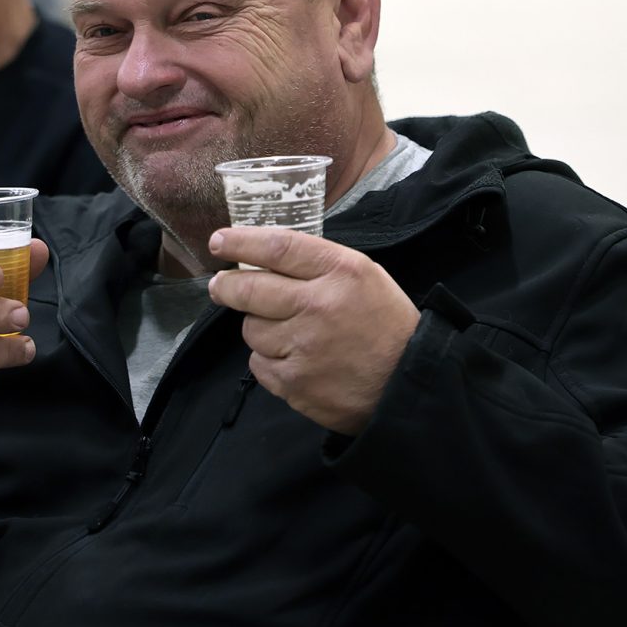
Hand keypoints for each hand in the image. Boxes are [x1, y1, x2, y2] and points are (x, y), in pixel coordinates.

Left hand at [206, 227, 419, 435]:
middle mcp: (318, 305)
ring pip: (251, 329)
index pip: (277, 247)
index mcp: (341, 272)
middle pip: (250, 289)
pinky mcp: (294, 383)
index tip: (219, 242)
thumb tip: (265, 257)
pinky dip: (269, 360)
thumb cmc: (387, 326)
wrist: (407, 384)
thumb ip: (319, 265)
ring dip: (259, 327)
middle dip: (227, 286)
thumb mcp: (366, 277)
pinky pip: (258, 364)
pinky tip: (294, 359)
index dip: (240, 242)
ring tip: (286, 332)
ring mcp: (303, 347)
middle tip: (221, 286)